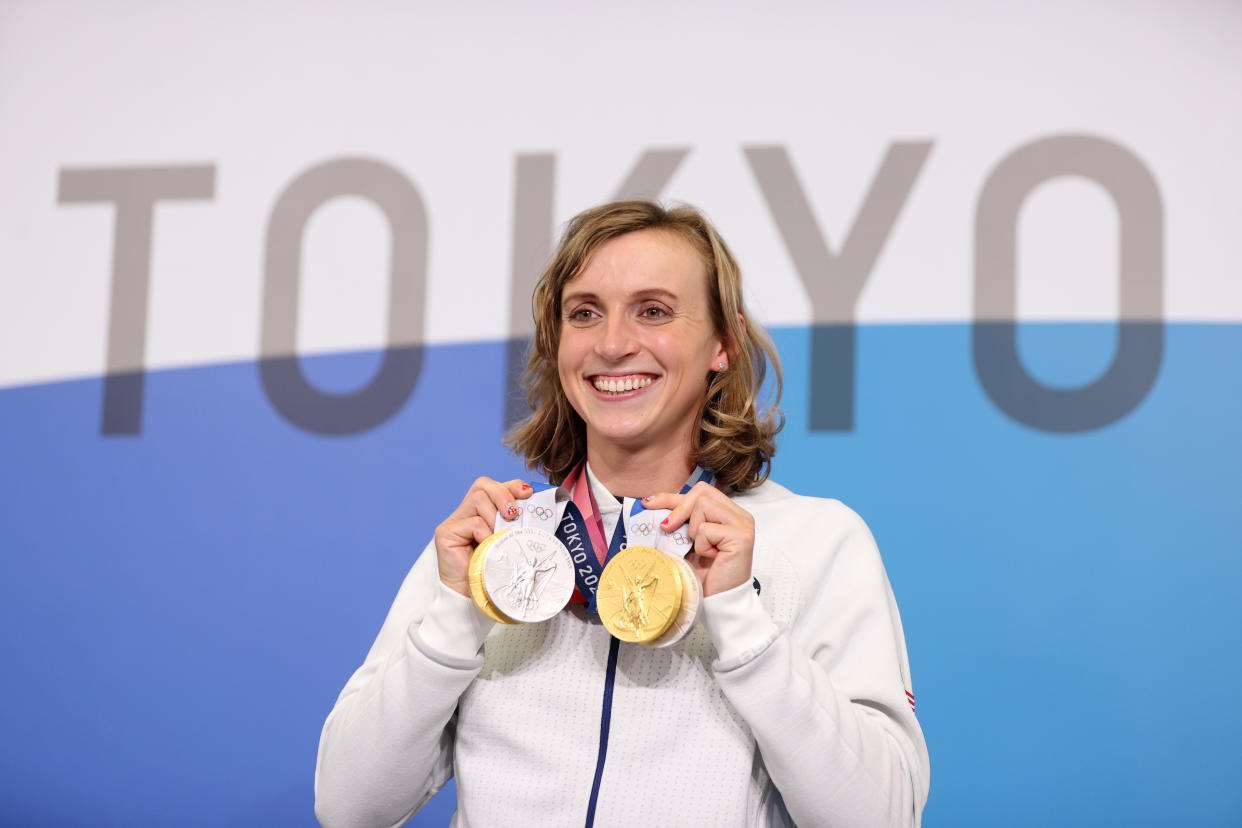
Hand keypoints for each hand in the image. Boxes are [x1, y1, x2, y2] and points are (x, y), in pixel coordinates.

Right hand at [434, 477, 532, 596]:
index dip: (511, 486)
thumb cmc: (495, 572)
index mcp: (482, 512)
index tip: (528, 494)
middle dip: (504, 495)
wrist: (476, 599)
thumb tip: (539, 510)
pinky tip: (488, 547)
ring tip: (500, 537)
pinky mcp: (445, 533)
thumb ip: (518, 525)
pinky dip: (486, 534)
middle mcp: (465, 513)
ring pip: (478, 499)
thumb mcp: (511, 542)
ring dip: (495, 517)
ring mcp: (454, 522)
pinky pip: (473, 522)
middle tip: (514, 514)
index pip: (493, 487)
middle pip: (483, 485)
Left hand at [641, 482, 753, 596]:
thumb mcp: (685, 542)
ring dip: (693, 531)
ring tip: (701, 550)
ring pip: (704, 505)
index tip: (648, 503)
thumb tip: (650, 503)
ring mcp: (743, 524)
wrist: (717, 601)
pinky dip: (702, 545)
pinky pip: (707, 529)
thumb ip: (678, 521)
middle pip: (702, 491)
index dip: (672, 497)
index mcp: (727, 512)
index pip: (699, 492)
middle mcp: (739, 515)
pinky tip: (712, 558)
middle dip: (679, 509)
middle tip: (667, 528)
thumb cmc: (703, 574)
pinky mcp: (742, 537)